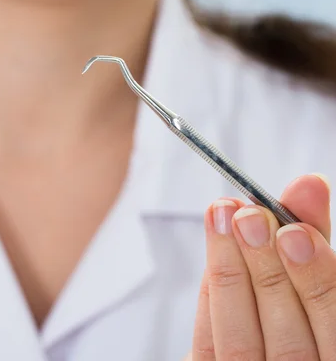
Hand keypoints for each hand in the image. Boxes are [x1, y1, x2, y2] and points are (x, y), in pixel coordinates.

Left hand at [191, 173, 333, 359]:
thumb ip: (313, 240)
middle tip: (248, 218)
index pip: (334, 335)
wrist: (271, 348)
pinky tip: (214, 258)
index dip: (318, 282)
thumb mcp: (316, 280)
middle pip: (287, 343)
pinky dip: (212, 300)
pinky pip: (208, 350)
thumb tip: (305, 186)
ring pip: (241, 345)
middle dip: (265, 272)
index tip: (293, 231)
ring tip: (224, 219)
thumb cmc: (302, 312)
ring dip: (230, 276)